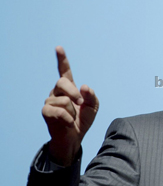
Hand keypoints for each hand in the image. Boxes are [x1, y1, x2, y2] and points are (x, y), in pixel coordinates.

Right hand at [41, 46, 98, 165]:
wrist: (74, 137)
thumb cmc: (83, 120)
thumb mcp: (93, 107)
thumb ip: (92, 95)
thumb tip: (84, 86)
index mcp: (69, 88)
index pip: (64, 71)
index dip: (61, 59)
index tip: (58, 48)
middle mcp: (57, 91)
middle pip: (63, 82)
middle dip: (74, 92)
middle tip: (81, 103)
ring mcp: (50, 101)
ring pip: (63, 100)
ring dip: (73, 111)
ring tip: (72, 118)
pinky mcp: (46, 112)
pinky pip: (58, 111)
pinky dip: (67, 118)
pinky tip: (68, 122)